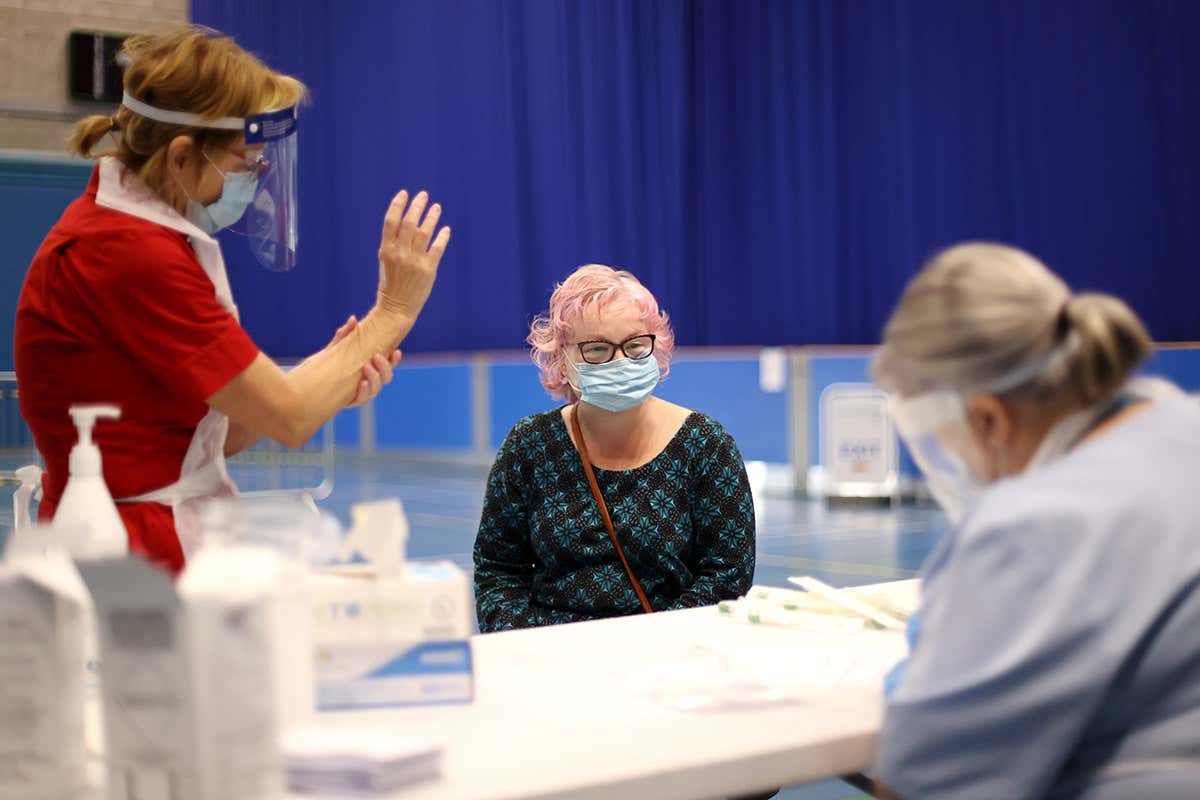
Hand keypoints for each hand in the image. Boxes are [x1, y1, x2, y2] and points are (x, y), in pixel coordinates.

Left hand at [329, 315, 401, 406]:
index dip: (394, 360)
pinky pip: (361, 399)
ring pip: (376, 389)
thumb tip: (353, 319)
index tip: (396, 351)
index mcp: (368, 370)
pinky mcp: (348, 402)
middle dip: (384, 367)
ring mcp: (359, 393)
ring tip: (367, 367)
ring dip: (375, 378)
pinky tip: (361, 383)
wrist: (304, 388)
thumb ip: (344, 337)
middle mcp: (367, 382)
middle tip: (376, 356)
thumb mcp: (334, 350)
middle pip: (385, 378)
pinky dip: (363, 392)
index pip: (386, 365)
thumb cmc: (321, 367)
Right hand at [376, 189, 450, 324]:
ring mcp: (415, 262)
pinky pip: (437, 248)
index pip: (391, 222)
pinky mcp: (429, 270)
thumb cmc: (390, 283)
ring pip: (425, 232)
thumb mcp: (385, 260)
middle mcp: (400, 254)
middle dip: (417, 206)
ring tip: (436, 207)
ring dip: (431, 217)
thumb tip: (404, 221)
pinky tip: (446, 228)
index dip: (398, 205)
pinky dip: (442, 236)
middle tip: (423, 195)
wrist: (396, 308)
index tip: (404, 193)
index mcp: (386, 250)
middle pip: (409, 223)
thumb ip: (394, 242)